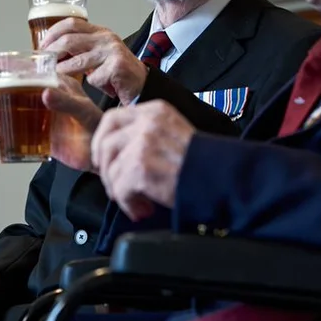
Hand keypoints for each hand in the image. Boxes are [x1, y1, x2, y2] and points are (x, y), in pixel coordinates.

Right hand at [0, 76, 102, 171]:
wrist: (102, 154)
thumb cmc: (98, 128)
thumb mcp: (83, 112)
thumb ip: (67, 103)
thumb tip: (44, 93)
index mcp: (60, 87)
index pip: (34, 76)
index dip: (13, 78)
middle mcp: (50, 99)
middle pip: (19, 94)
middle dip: (1, 98)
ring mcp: (45, 118)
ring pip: (16, 112)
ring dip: (1, 116)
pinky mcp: (42, 136)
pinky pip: (19, 133)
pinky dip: (7, 134)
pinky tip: (0, 137)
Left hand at [40, 18, 148, 104]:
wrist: (142, 85)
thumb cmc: (117, 73)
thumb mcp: (98, 54)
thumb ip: (81, 48)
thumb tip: (51, 51)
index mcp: (101, 32)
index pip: (71, 23)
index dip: (52, 33)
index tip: (42, 47)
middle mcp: (107, 38)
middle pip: (69, 40)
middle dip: (52, 53)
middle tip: (44, 65)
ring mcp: (112, 52)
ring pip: (77, 61)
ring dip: (64, 71)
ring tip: (57, 78)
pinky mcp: (117, 67)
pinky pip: (93, 77)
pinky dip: (91, 84)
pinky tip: (99, 86)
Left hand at [91, 101, 195, 220]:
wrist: (220, 177)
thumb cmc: (200, 162)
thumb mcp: (172, 133)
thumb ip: (145, 134)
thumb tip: (116, 153)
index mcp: (155, 111)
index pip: (112, 118)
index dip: (101, 140)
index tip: (102, 158)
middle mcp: (147, 123)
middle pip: (106, 144)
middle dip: (106, 170)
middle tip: (115, 186)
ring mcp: (143, 143)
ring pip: (111, 170)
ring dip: (120, 191)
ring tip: (137, 202)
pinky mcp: (141, 167)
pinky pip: (120, 189)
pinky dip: (128, 204)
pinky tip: (143, 208)